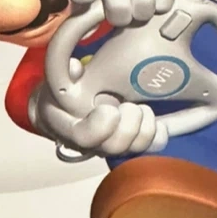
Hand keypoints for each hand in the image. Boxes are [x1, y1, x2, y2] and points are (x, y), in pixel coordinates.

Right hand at [31, 85, 168, 157]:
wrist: (66, 109)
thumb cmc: (63, 94)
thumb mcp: (58, 80)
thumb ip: (66, 73)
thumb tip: (76, 68)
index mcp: (69, 128)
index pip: (83, 137)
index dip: (99, 127)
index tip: (110, 108)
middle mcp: (91, 143)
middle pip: (113, 147)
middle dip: (128, 126)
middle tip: (130, 106)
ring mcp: (111, 146)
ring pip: (134, 149)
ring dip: (145, 128)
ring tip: (141, 108)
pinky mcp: (130, 144)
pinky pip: (151, 147)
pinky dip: (158, 134)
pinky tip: (158, 122)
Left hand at [69, 0, 180, 27]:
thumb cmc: (115, 9)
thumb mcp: (95, 19)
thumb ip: (83, 38)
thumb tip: (75, 69)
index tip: (86, 1)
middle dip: (119, 9)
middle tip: (123, 21)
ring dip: (142, 8)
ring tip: (142, 17)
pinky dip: (164, 1)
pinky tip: (159, 9)